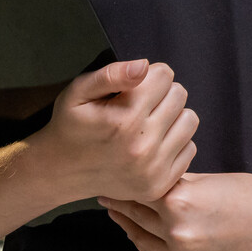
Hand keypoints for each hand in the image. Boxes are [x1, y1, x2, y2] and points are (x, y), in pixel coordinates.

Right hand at [32, 59, 197, 203]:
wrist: (61, 171)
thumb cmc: (71, 125)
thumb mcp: (79, 91)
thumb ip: (111, 74)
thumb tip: (143, 66)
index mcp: (124, 118)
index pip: (165, 75)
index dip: (149, 76)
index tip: (134, 87)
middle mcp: (142, 145)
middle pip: (179, 95)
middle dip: (161, 93)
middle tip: (140, 104)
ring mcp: (153, 168)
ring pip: (190, 120)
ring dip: (172, 116)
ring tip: (148, 122)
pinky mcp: (160, 184)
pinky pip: (190, 149)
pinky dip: (175, 142)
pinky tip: (153, 143)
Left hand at [101, 172, 251, 250]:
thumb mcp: (210, 180)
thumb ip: (178, 184)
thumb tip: (152, 181)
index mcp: (179, 202)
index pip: (139, 191)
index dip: (123, 183)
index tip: (109, 176)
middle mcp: (177, 234)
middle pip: (137, 217)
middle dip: (120, 204)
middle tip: (105, 194)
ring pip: (144, 242)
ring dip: (130, 227)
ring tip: (118, 214)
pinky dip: (155, 245)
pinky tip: (147, 234)